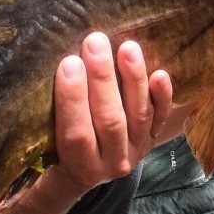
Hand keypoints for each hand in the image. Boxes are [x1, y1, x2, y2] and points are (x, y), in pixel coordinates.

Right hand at [53, 32, 172, 190]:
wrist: (88, 171)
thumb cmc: (58, 151)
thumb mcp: (51, 142)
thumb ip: (54, 114)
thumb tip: (59, 67)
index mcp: (79, 166)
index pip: (76, 133)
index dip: (73, 98)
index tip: (69, 62)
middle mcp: (113, 162)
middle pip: (110, 119)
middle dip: (102, 78)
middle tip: (95, 42)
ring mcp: (137, 150)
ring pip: (139, 114)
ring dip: (133, 78)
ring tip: (128, 47)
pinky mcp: (154, 139)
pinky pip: (161, 117)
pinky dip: (163, 96)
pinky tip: (160, 74)